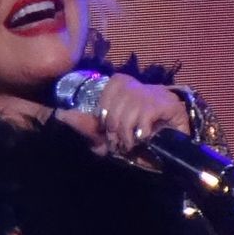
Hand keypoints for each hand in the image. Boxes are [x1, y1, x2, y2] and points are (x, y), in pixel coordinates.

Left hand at [55, 75, 189, 159]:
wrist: (172, 150)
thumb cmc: (137, 140)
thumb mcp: (108, 134)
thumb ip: (87, 125)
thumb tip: (61, 114)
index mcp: (124, 87)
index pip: (110, 87)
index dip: (106, 111)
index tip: (109, 128)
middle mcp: (140, 85)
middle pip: (116, 102)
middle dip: (114, 128)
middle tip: (120, 143)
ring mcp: (156, 93)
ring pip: (129, 109)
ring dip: (127, 134)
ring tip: (131, 144)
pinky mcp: (168, 104)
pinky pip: (144, 114)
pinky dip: (141, 132)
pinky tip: (144, 138)